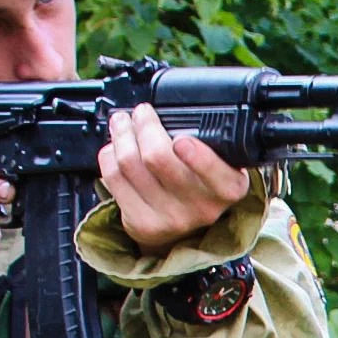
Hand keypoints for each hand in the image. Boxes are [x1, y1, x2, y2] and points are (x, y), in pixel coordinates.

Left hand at [99, 104, 250, 254]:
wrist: (186, 227)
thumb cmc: (200, 183)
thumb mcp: (220, 163)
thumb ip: (207, 140)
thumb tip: (168, 110)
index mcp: (228, 188)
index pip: (212, 169)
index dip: (195, 153)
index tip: (181, 139)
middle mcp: (202, 207)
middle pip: (158, 157)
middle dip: (144, 124)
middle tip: (141, 113)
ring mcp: (170, 218)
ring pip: (130, 163)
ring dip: (121, 134)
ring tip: (122, 124)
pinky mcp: (142, 224)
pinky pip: (114, 178)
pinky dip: (109, 155)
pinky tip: (115, 149)